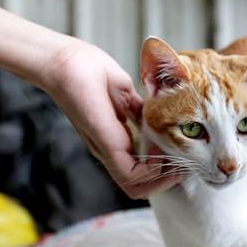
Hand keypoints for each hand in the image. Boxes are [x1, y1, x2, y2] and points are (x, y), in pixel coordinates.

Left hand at [39, 40, 179, 198]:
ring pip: (134, 186)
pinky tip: (161, 155)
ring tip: (176, 166)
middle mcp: (108, 149)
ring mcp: (105, 148)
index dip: (161, 172)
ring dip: (160, 181)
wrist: (64, 60)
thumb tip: (157, 117)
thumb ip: (140, 109)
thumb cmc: (87, 69)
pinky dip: (150, 171)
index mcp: (114, 138)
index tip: (178, 157)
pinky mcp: (104, 142)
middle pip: (137, 187)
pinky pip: (128, 173)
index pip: (138, 171)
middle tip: (181, 168)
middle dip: (164, 182)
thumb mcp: (125, 92)